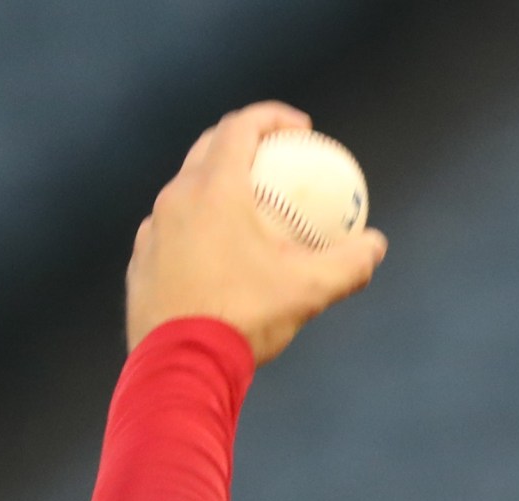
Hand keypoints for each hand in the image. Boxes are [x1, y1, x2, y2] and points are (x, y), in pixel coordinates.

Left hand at [125, 102, 387, 363]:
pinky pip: (175, 227)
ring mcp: (153, 229)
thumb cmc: (245, 318)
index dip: (273, 118)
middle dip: (246, 143)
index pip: (240, 128)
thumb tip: (375, 245)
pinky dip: (201, 225)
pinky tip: (222, 254)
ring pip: (188, 189)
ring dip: (221, 186)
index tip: (301, 130)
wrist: (181, 363)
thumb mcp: (310, 290)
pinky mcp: (142, 259)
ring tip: (251, 211)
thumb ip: (349, 263)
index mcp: (214, 190)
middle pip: (210, 149)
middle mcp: (176, 198)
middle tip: (277, 160)